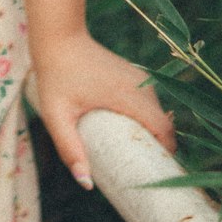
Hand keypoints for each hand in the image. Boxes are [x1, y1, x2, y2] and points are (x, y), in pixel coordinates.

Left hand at [26, 31, 174, 188]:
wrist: (58, 37)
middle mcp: (139, 84)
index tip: (156, 170)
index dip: (166, 152)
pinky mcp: (132, 72)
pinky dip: (146, 117)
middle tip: (142, 168)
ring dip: (152, 130)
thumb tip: (87, 184)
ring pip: (157, 110)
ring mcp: (137, 76)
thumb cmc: (55, 76)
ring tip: (134, 152)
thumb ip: (69, 148)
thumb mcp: (57, 116)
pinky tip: (129, 130)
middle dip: (159, 146)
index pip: (163, 127)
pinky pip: (148, 99)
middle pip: (163, 121)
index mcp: (127, 95)